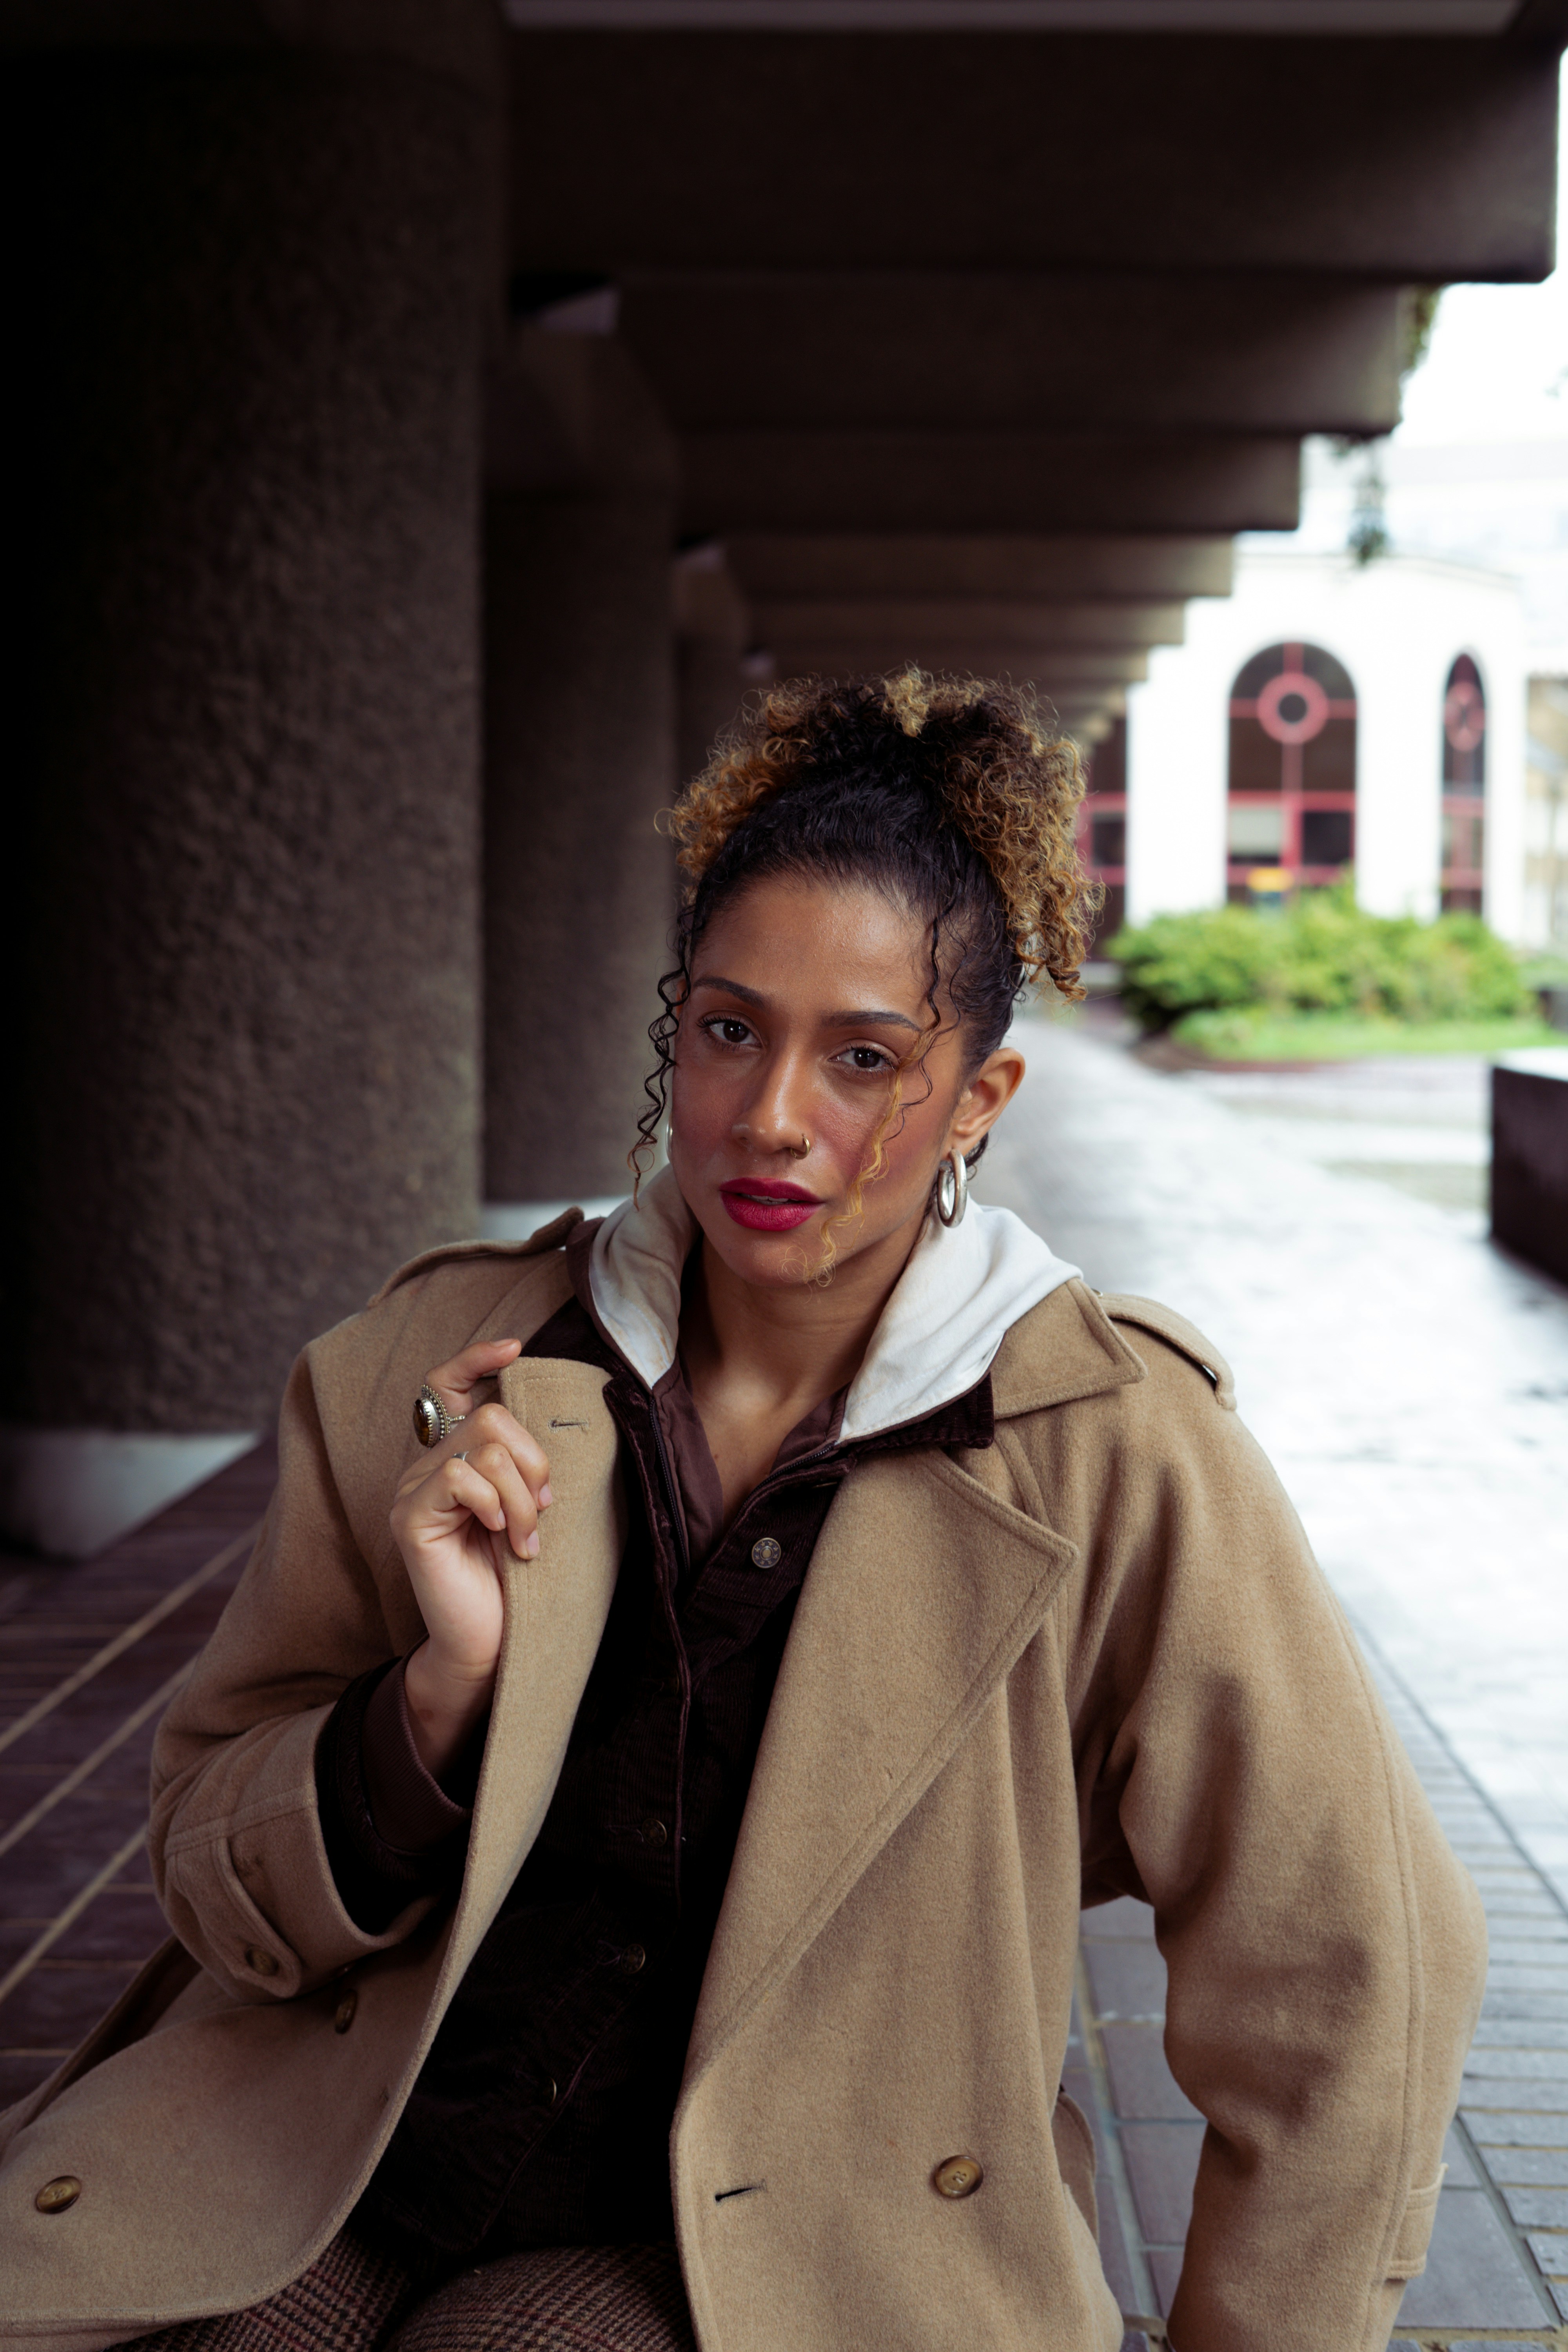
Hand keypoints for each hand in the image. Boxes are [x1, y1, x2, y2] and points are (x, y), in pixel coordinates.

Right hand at [388, 1338, 550, 1775]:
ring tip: (526, 1538)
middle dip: (532, 1461)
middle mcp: (424, 1468)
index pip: (446, 1385)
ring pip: (483, 1448)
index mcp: (454, 1458)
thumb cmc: (515, 1578)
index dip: (475, 1358)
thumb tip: (551, 1419)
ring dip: (523, 1496)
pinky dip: (497, 1506)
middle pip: (488, 1418)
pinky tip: (504, 1540)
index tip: (514, 1348)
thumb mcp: (530, 1507)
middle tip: (543, 1509)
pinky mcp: (410, 1518)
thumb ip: (525, 1464)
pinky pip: (461, 1478)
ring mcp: (411, 1492)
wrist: (492, 1643)